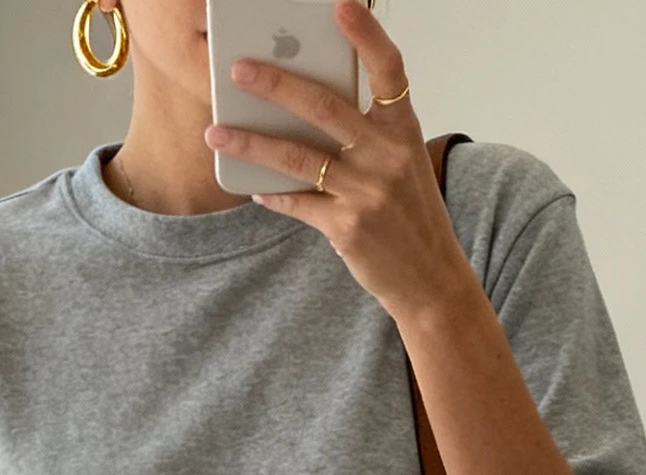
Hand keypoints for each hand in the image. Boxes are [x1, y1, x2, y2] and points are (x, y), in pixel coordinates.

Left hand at [204, 0, 466, 327]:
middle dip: (276, 85)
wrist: (429, 276)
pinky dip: (272, 194)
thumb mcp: (402, 163)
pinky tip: (252, 187)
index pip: (389, 71)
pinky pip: (298, 203)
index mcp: (403, 130)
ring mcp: (366, 192)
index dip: (367, 35)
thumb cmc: (409, 213)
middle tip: (239, 69)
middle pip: (324, 108)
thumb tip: (305, 109)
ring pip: (298, 157)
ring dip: (251, 142)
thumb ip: (366, 134)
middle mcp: (387, 156)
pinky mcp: (347, 228)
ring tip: (216, 131)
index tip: (341, 6)